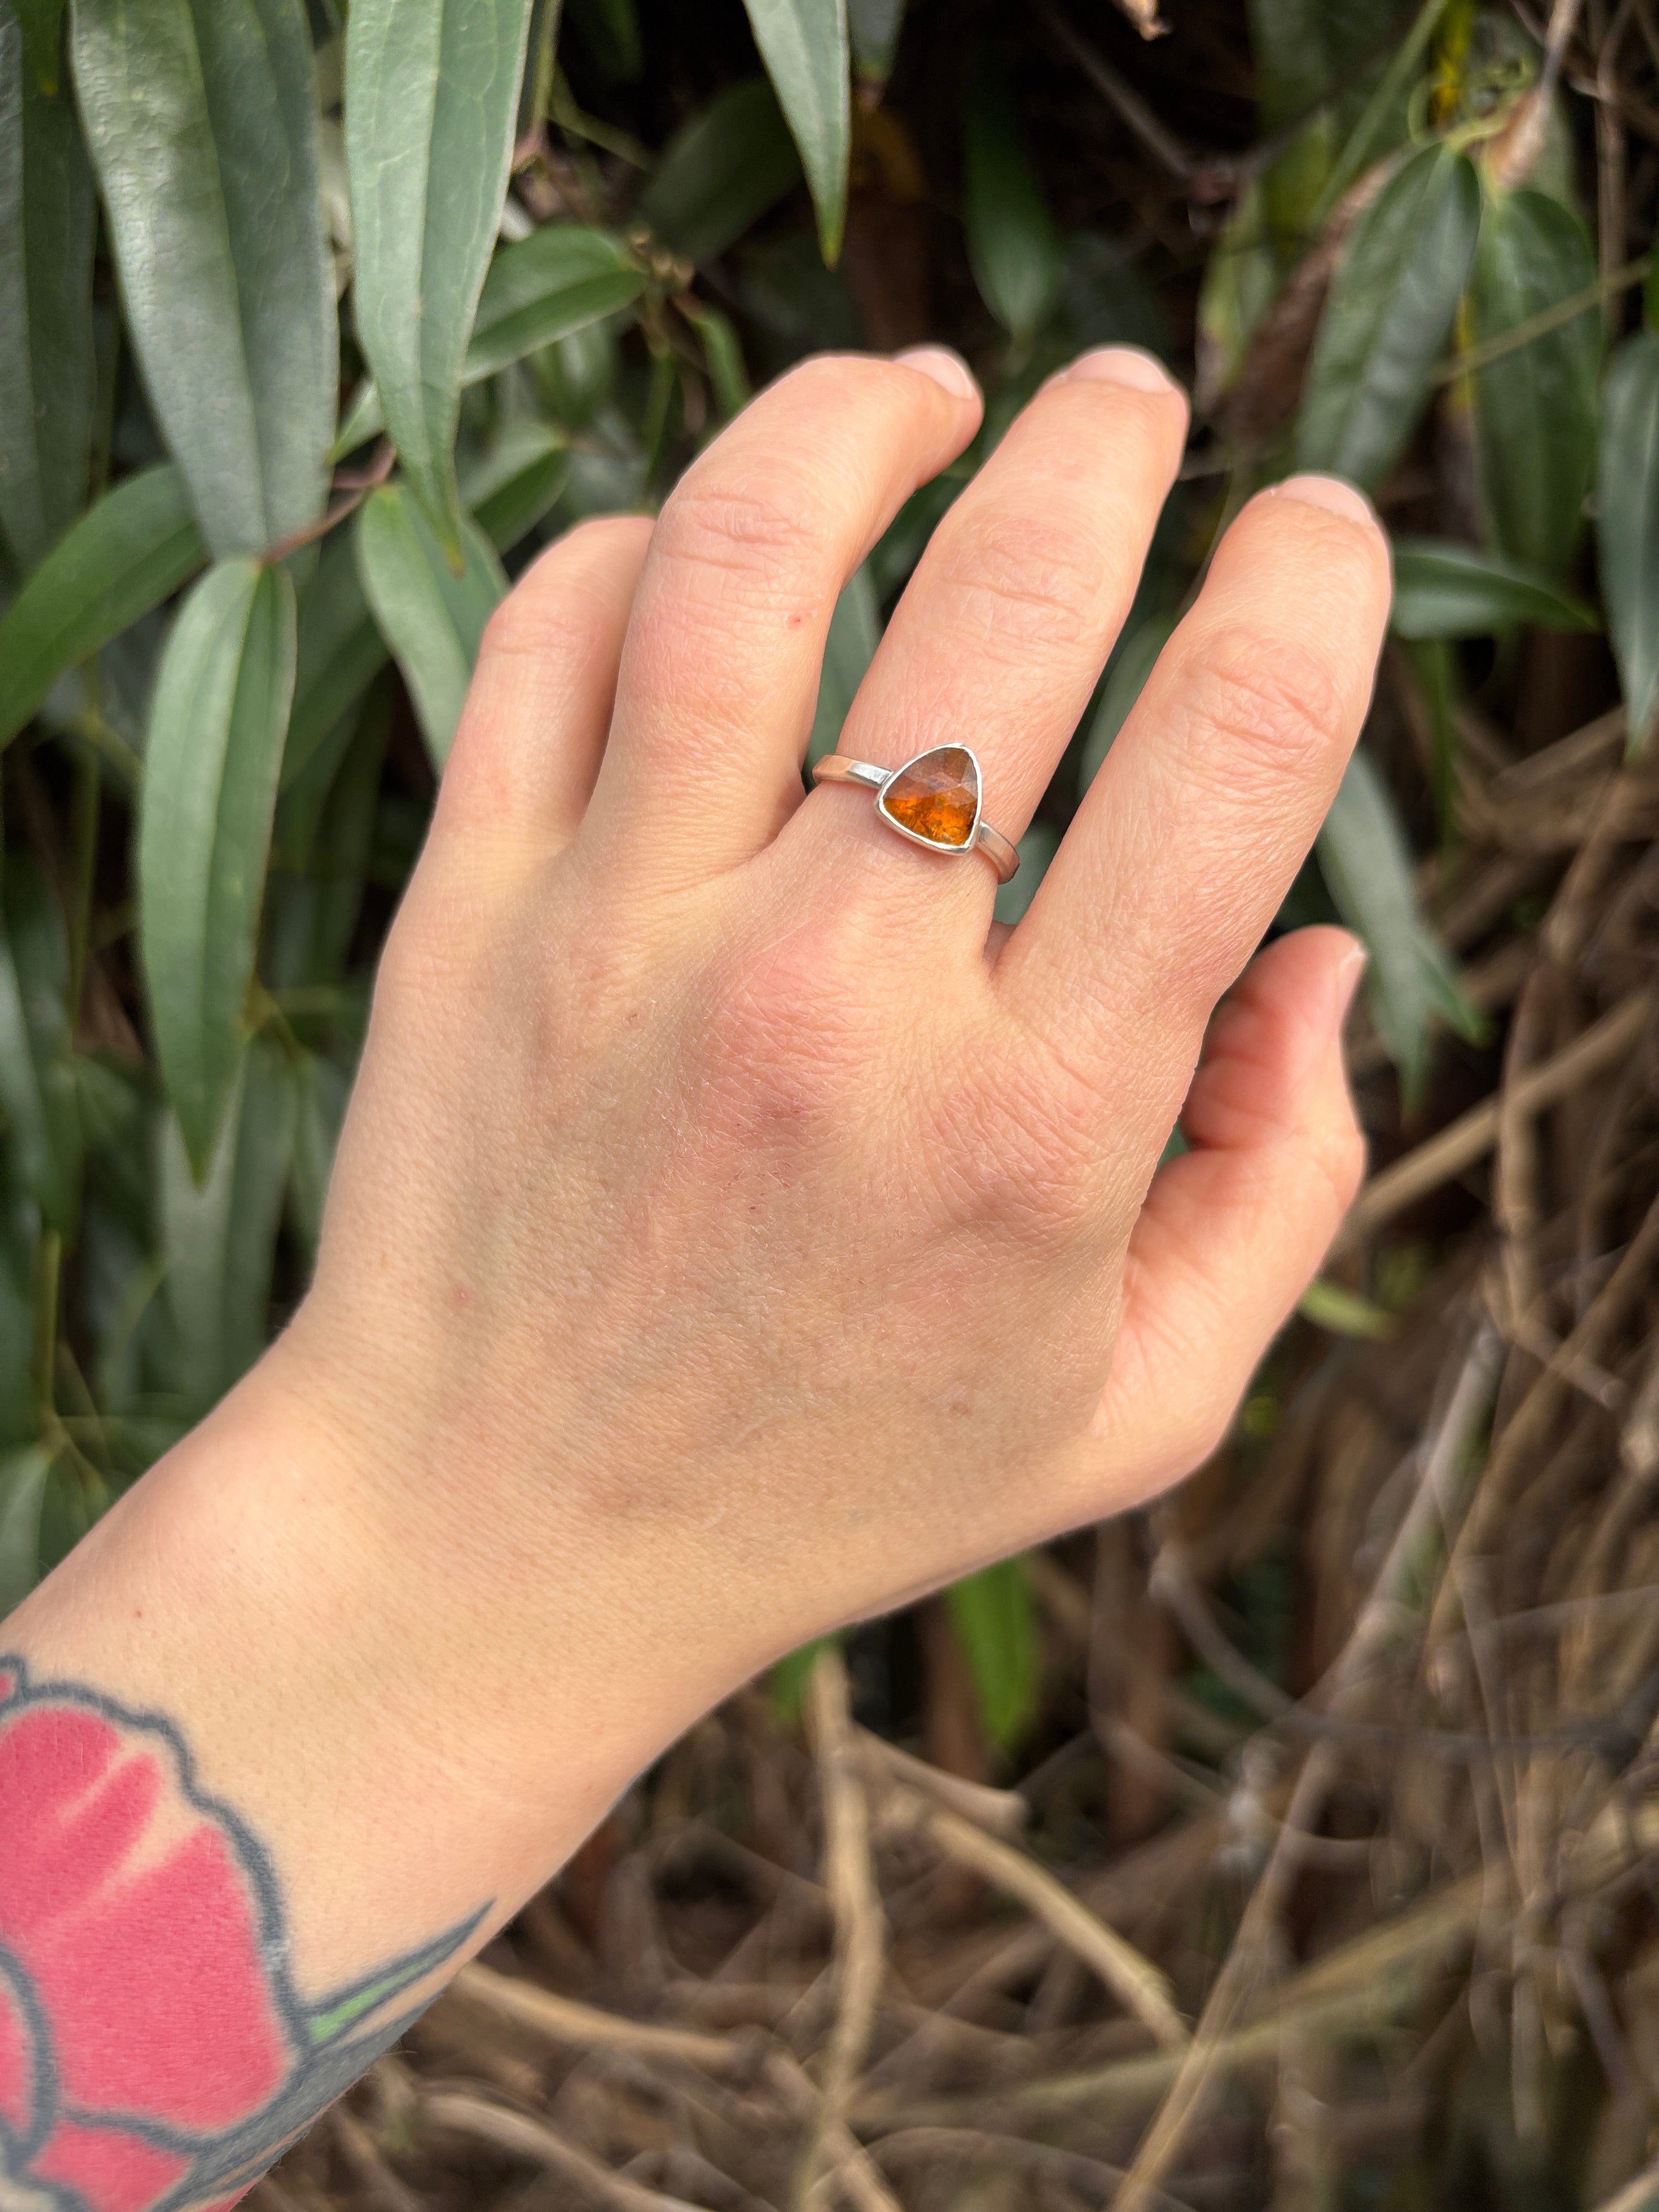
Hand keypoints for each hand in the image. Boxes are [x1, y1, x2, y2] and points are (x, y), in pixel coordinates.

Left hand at [268, 343, 1386, 1731]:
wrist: (491, 1542)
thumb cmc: (827, 1482)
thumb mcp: (1130, 1406)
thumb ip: (1285, 1183)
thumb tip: (1314, 952)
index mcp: (1035, 1129)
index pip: (1235, 749)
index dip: (1313, 583)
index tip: (1312, 533)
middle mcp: (835, 1008)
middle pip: (1013, 595)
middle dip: (1111, 442)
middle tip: (1133, 404)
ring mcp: (628, 942)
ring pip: (752, 554)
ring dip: (858, 416)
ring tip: (922, 391)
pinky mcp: (470, 916)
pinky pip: (558, 636)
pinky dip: (649, 543)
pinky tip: (719, 550)